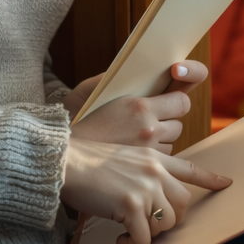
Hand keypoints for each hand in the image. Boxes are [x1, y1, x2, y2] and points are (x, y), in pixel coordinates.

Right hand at [61, 140, 230, 243]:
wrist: (66, 161)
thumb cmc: (88, 163)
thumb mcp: (125, 157)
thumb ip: (144, 171)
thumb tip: (154, 196)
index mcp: (154, 159)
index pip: (191, 169)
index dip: (211, 180)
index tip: (227, 184)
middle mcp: (155, 171)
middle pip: (183, 205)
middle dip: (169, 221)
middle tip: (147, 226)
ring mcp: (145, 187)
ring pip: (166, 224)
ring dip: (149, 235)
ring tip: (129, 231)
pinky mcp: (131, 205)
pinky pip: (144, 238)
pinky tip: (119, 239)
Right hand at [67, 61, 208, 153]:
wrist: (62, 156)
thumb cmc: (76, 122)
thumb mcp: (93, 90)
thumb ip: (117, 78)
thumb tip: (138, 71)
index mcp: (140, 106)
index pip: (182, 101)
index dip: (177, 101)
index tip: (171, 102)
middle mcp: (148, 130)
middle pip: (178, 126)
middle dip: (168, 124)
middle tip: (150, 124)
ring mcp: (147, 154)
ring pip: (171, 147)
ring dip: (161, 143)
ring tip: (138, 141)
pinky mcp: (142, 173)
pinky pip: (160, 165)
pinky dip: (153, 161)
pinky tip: (135, 157)